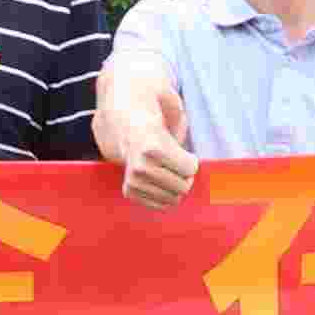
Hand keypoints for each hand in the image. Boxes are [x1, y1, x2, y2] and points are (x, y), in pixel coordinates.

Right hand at [112, 65, 200, 209]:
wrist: (123, 124)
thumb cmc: (153, 117)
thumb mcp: (172, 109)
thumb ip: (181, 122)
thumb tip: (184, 142)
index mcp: (153, 148)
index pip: (190, 169)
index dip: (191, 160)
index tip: (182, 152)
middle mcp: (141, 167)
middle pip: (183, 186)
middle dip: (184, 176)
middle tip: (174, 162)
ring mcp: (133, 181)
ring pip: (173, 199)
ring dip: (174, 185)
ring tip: (165, 170)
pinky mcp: (130, 191)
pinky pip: (160, 206)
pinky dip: (164, 195)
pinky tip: (158, 181)